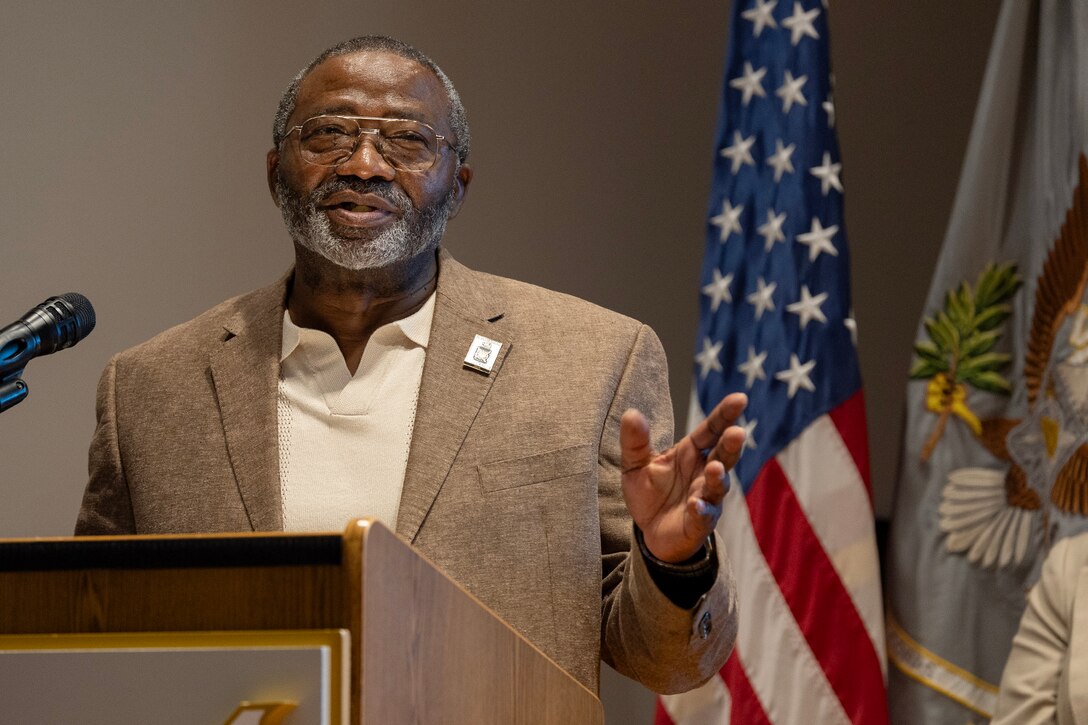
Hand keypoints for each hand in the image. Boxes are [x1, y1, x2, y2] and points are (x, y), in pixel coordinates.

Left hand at [620, 392, 747, 562]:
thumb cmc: (649, 493)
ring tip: (715, 469)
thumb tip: (630, 413)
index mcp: (692, 452)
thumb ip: (635, 441)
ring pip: (718, 486)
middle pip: (723, 455)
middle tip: (737, 432)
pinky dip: (702, 510)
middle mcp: (705, 472)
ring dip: (718, 478)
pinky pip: (704, 515)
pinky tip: (696, 504)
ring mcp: (706, 497)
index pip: (711, 430)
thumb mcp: (635, 464)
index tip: (740, 398)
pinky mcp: (700, 522)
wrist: (649, 531)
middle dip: (731, 444)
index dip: (725, 414)